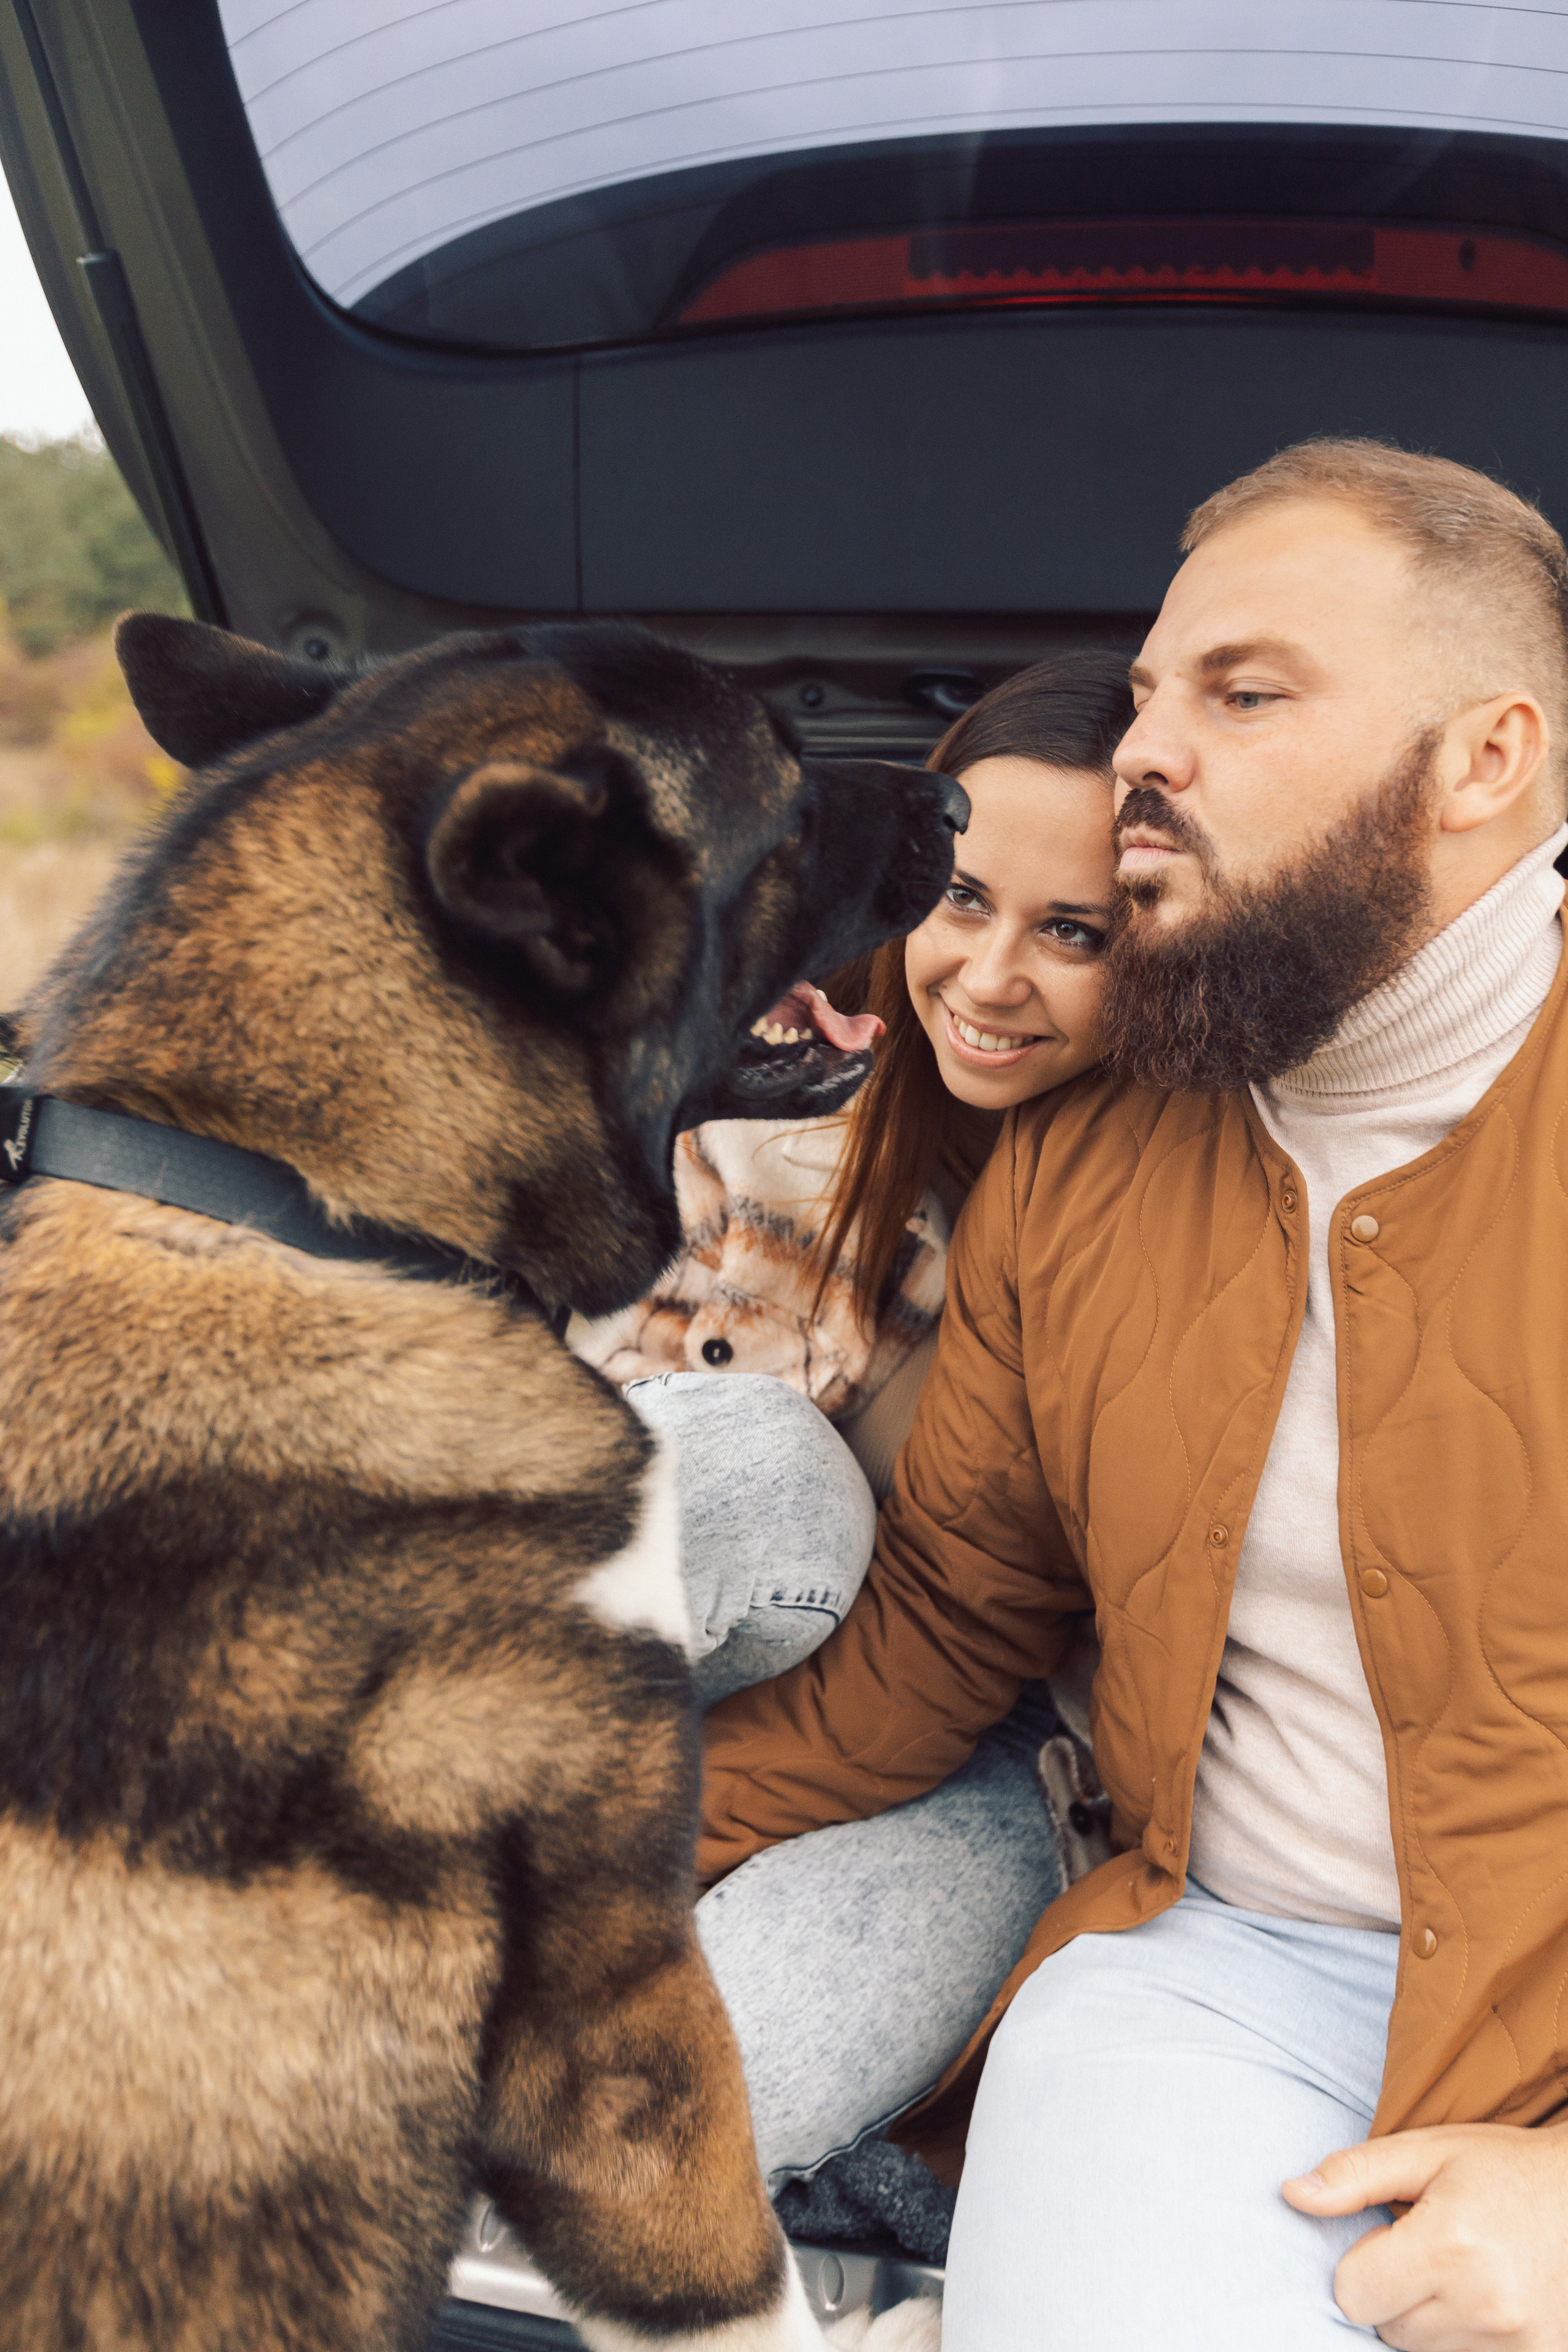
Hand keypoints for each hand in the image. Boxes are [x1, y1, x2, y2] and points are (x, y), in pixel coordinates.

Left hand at [1282, 2122, 1567, 2347]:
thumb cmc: (1502, 2168)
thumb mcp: (1427, 2151)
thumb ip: (1354, 2175)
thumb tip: (1292, 2195)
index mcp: (1449, 2246)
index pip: (1353, 2293)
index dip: (1363, 2261)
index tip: (1393, 2234)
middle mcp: (1483, 2305)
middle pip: (1386, 2326)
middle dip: (1394, 2290)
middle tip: (1433, 2248)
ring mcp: (1515, 2343)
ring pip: (1423, 2349)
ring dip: (1428, 2317)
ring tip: (1464, 2269)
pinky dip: (1463, 2336)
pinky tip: (1486, 2296)